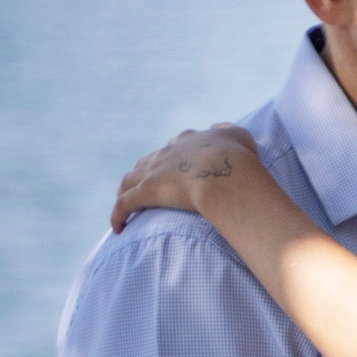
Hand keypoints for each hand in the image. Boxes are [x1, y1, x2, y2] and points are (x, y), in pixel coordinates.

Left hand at [112, 124, 262, 230]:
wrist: (226, 174)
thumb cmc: (237, 159)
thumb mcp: (239, 136)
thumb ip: (228, 130)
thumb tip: (218, 127)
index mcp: (188, 141)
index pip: (173, 147)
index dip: (171, 158)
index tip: (173, 170)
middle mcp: (167, 153)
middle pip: (146, 162)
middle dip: (143, 174)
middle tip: (144, 189)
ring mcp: (155, 171)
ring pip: (129, 180)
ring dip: (124, 192)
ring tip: (124, 208)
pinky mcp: (147, 191)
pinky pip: (124, 204)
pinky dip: (117, 215)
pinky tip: (118, 228)